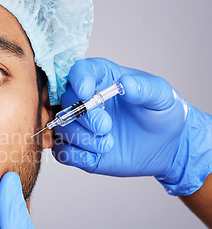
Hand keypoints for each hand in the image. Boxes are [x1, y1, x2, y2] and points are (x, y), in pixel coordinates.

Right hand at [53, 58, 211, 194]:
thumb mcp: (163, 97)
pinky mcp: (78, 148)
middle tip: (106, 127)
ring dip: (82, 139)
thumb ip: (147, 89)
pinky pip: (62, 151)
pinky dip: (75, 156)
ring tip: (108, 145)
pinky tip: (95, 157)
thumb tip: (126, 84)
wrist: (166, 147)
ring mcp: (80, 125)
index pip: (80, 70)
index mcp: (103, 78)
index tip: (87, 92)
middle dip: (84, 116)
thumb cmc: (163, 115)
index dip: (79, 79)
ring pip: (63, 127)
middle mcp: (85, 99)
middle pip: (67, 101)